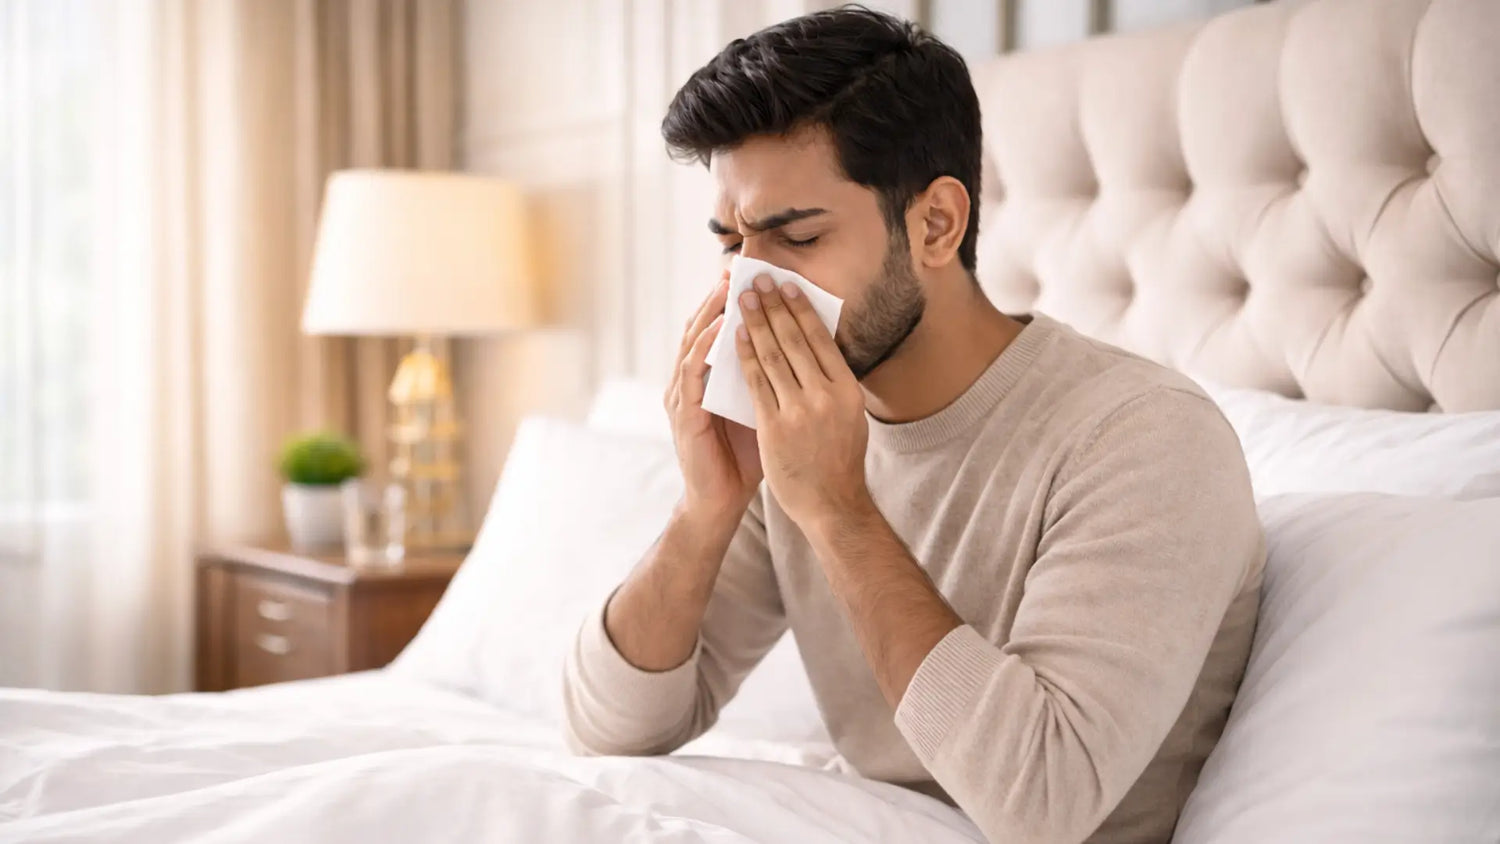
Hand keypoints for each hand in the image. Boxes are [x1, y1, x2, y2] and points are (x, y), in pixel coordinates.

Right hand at [666, 272, 763, 518]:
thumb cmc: (745, 457)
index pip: (717, 328)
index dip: (730, 301)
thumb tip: (800, 345)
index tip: (751, 274)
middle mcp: (689, 380)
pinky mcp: (683, 413)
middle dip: (718, 297)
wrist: (722, 501)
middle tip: (737, 269)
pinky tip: (719, 330)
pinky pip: (692, 373)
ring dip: (710, 313)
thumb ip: (769, 377)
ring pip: (693, 343)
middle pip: (701, 326)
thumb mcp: (761, 407)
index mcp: (707, 377)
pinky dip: (704, 348)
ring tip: (727, 288)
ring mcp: (682, 395)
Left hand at [735, 275, 871, 534]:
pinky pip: (755, 383)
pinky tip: (735, 337)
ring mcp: (799, 412)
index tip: (786, 287)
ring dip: (754, 323)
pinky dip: (744, 356)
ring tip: (743, 300)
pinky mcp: (775, 427)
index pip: (820, 340)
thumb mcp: (849, 416)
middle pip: (794, 341)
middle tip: (758, 282)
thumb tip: (818, 344)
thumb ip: (833, 383)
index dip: (800, 310)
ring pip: (772, 356)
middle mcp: (826, 397)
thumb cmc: (839, 458)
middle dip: (773, 307)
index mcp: (848, 390)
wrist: (830, 504)